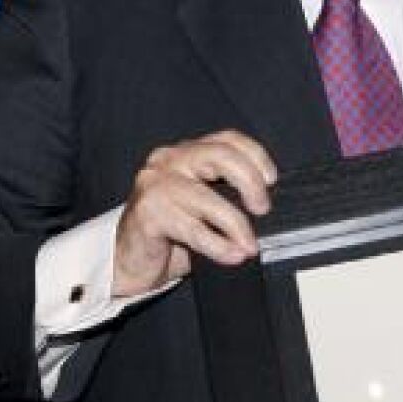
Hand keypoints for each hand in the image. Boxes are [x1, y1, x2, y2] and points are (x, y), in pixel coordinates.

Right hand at [114, 130, 276, 298]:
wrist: (130, 261)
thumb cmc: (172, 232)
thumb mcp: (205, 205)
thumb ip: (229, 194)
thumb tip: (267, 206)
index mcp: (187, 153)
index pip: (228, 139)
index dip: (256, 156)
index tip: (272, 180)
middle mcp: (169, 161)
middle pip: (221, 156)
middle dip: (250, 183)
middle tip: (263, 209)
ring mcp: (154, 186)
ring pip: (207, 198)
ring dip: (236, 225)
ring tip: (250, 245)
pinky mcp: (146, 214)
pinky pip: (192, 229)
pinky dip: (218, 244)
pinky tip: (232, 255)